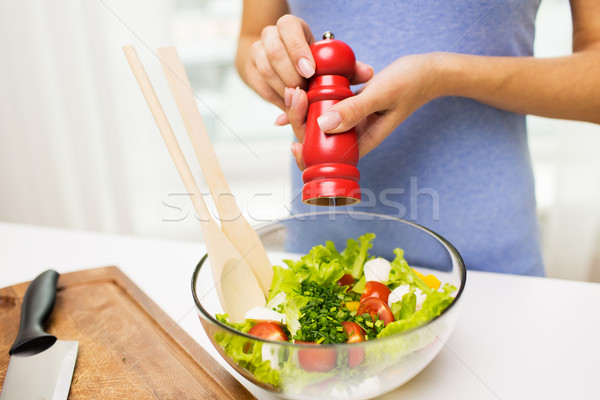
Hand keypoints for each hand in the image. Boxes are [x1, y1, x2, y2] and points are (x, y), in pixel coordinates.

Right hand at [241, 14, 373, 120]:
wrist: (279, 62)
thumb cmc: (310, 61)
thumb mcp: (326, 59)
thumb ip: (347, 66)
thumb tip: (367, 73)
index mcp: (289, 26)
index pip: (289, 29)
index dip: (298, 51)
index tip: (310, 71)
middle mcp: (269, 35)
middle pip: (274, 52)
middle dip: (291, 74)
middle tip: (306, 92)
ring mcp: (256, 52)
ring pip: (265, 70)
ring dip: (283, 88)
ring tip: (300, 100)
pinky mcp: (249, 70)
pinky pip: (260, 86)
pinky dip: (276, 98)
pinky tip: (290, 105)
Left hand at [287, 53, 447, 168]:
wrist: (429, 70)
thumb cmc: (411, 83)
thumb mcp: (381, 94)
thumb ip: (354, 110)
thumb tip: (324, 125)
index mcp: (362, 141)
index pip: (328, 157)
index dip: (307, 153)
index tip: (294, 139)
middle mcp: (354, 134)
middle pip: (317, 138)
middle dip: (300, 121)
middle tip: (294, 95)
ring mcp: (352, 119)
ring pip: (319, 121)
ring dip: (303, 108)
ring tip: (294, 91)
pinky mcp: (351, 104)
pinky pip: (327, 105)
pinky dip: (312, 99)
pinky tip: (299, 92)